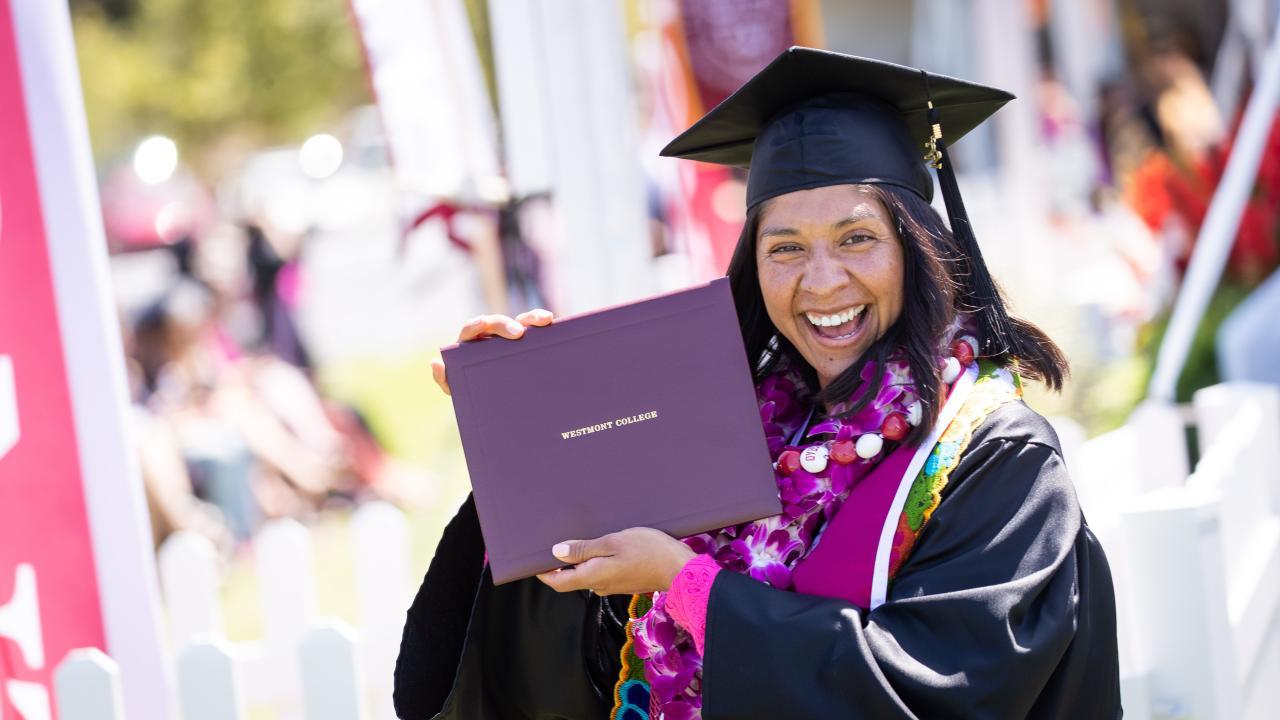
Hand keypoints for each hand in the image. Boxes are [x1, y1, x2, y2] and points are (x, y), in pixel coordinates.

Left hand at [431, 308, 553, 394]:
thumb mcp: (461, 391)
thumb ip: (446, 381)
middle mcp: (494, 336)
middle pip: (500, 322)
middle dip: (508, 324)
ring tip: (546, 320)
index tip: (483, 324)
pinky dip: (547, 326)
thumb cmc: (477, 393)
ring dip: (533, 317)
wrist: (501, 407)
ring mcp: (514, 338)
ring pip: (523, 321)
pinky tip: (556, 326)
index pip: (473, 329)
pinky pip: (540, 332)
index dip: (477, 324)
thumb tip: (435, 363)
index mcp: (474, 344)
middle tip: (519, 334)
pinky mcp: (532, 343)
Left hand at [536, 527, 697, 595]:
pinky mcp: (625, 582)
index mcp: (593, 577)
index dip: (544, 573)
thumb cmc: (648, 551)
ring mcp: (613, 586)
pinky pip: (603, 573)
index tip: (535, 560)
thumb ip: (584, 549)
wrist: (680, 569)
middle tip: (555, 542)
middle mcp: (600, 586)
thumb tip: (557, 553)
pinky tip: (603, 546)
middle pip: (572, 579)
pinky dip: (596, 561)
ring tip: (579, 540)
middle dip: (561, 564)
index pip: (558, 582)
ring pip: (588, 575)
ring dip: (580, 561)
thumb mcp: (613, 542)